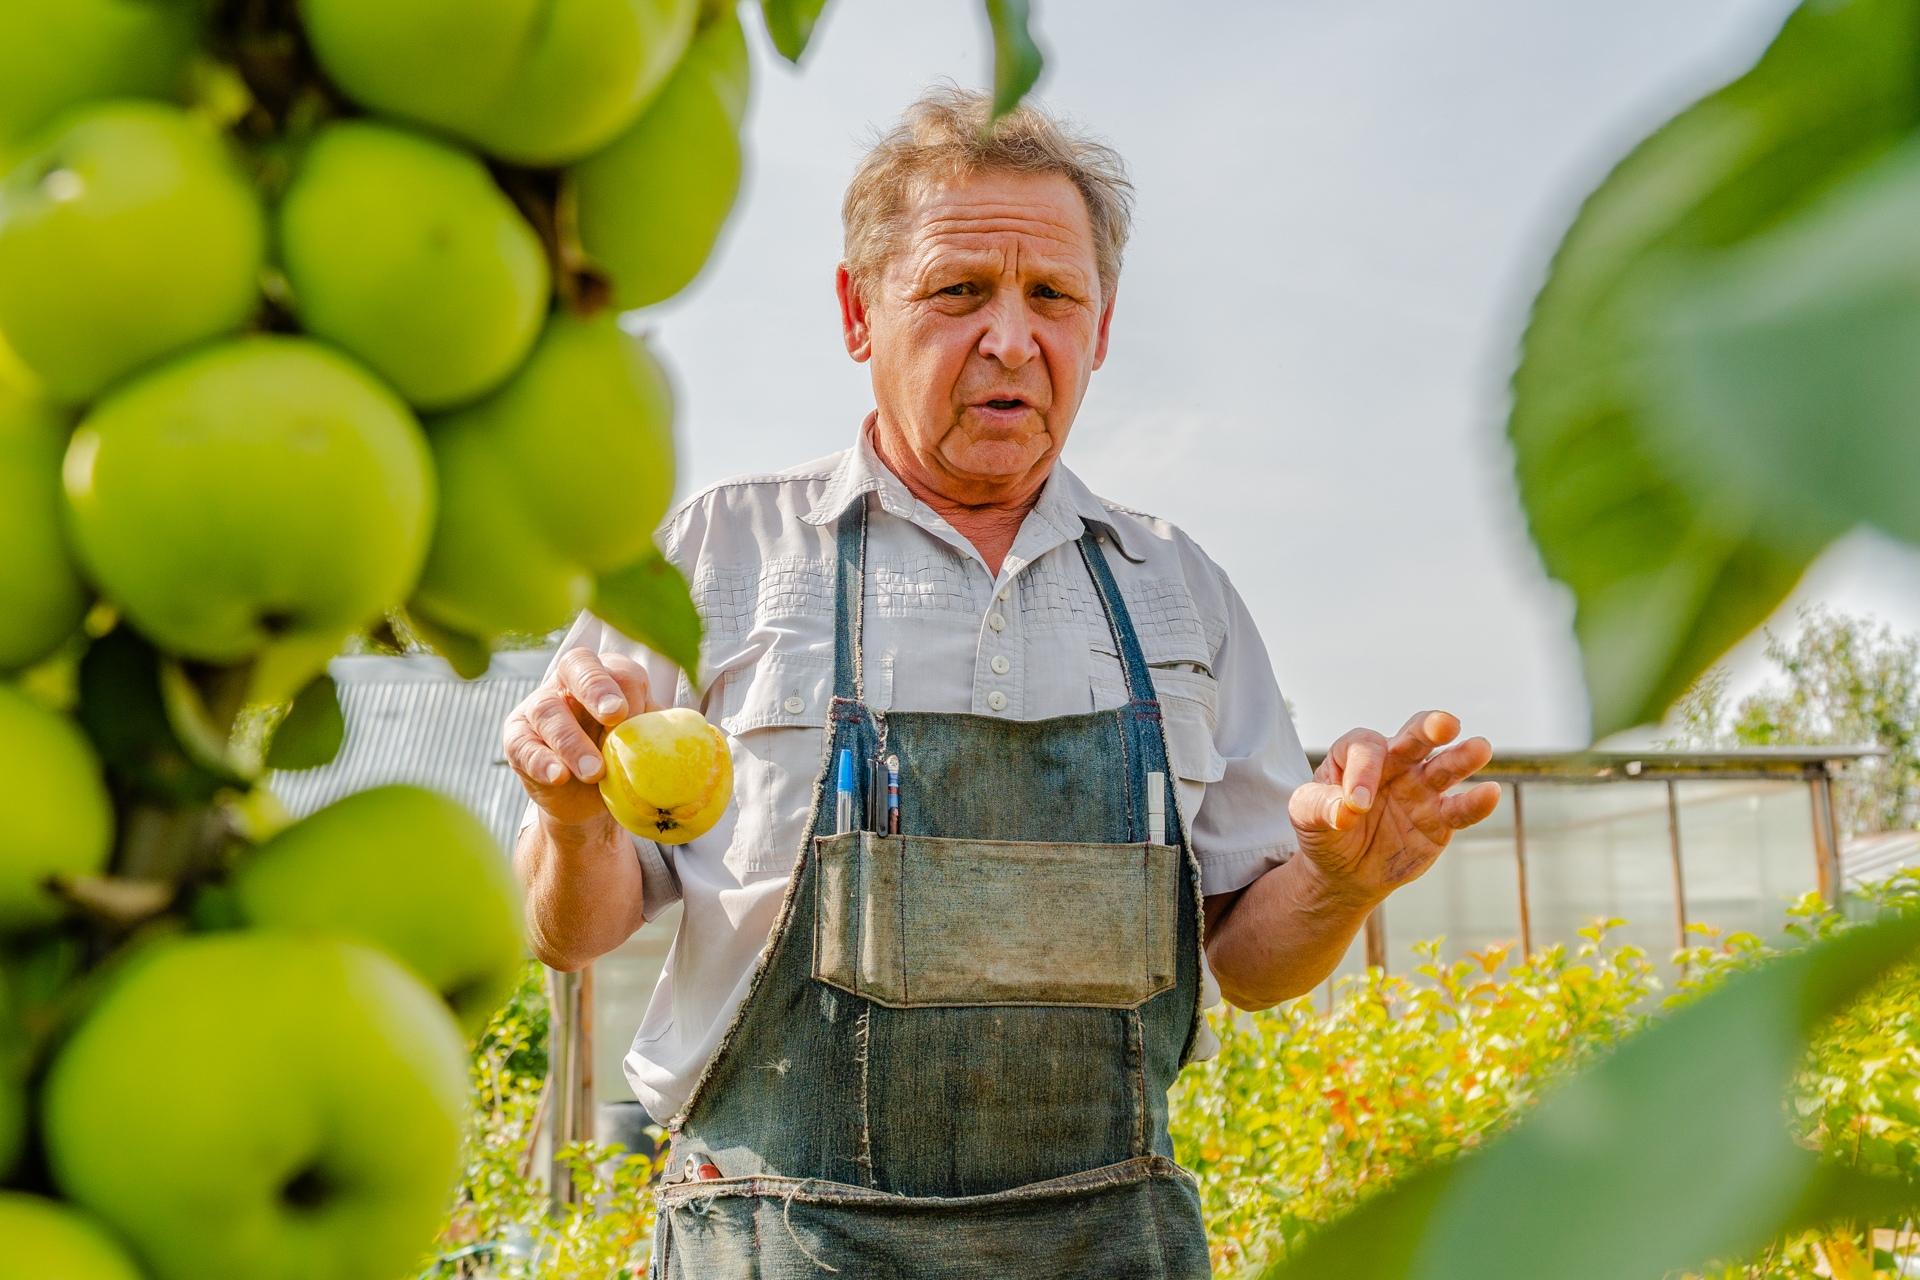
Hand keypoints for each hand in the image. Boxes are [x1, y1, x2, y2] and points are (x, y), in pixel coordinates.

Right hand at [503, 647, 660, 828]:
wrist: (590, 803)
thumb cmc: (624, 760)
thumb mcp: (645, 744)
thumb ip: (658, 731)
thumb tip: (692, 732)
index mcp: (608, 675)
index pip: (617, 667)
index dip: (625, 689)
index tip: (630, 716)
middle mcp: (569, 682)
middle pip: (576, 665)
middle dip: (596, 687)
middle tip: (614, 715)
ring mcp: (538, 707)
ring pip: (547, 709)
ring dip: (572, 741)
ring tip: (594, 771)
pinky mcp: (517, 738)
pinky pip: (523, 744)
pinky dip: (542, 760)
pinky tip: (559, 776)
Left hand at [1287, 709, 1499, 907]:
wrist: (1344, 870)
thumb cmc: (1324, 830)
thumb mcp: (1306, 816)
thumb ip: (1320, 808)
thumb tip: (1345, 811)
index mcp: (1358, 753)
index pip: (1366, 748)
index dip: (1362, 772)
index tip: (1355, 806)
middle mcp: (1396, 762)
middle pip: (1416, 737)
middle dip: (1430, 728)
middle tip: (1445, 724)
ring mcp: (1422, 788)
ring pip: (1446, 766)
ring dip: (1463, 757)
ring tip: (1480, 747)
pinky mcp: (1440, 819)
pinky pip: (1460, 809)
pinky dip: (1476, 802)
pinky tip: (1491, 793)